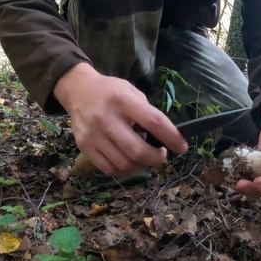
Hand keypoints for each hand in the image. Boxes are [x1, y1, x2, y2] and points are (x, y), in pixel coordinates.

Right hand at [54, 63, 187, 175]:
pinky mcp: (84, 147)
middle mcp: (107, 119)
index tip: (182, 147)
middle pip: (138, 151)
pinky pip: (109, 169)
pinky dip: (125, 170)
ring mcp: (94, 135)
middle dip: (157, 158)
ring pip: (124, 164)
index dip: (172, 138)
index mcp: (123, 100)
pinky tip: (129, 162)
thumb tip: (166, 136)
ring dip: (141, 166)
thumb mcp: (131, 91)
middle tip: (162, 155)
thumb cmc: (110, 91)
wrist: (77, 90)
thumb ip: (147, 112)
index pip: (154, 122)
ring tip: (145, 158)